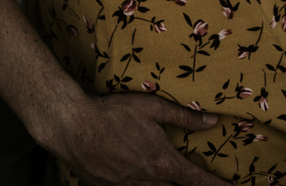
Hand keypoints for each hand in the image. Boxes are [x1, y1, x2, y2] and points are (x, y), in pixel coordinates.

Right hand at [45, 91, 221, 185]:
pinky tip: (132, 172)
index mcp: (162, 162)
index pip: (197, 181)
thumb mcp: (151, 107)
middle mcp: (148, 181)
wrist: (73, 127)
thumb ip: (183, 117)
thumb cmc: (113, 113)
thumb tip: (212, 121)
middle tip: (197, 181)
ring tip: (162, 171)